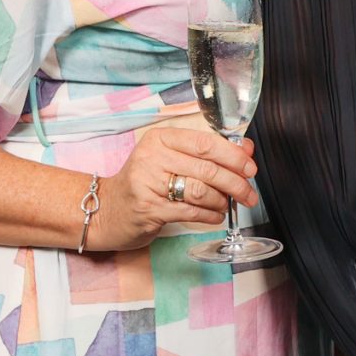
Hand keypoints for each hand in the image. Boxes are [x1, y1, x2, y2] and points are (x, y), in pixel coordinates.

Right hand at [90, 122, 257, 252]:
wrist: (106, 210)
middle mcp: (152, 157)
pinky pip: (190, 211)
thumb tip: (246, 150)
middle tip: (249, 192)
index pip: (205, 143)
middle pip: (207, 168)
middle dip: (236, 182)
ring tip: (227, 205)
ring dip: (222, 200)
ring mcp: (148, 183)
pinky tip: (215, 216)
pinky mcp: (149, 209)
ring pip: (201, 191)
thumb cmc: (144, 183)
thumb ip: (207, 153)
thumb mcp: (171, 159)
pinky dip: (209, 215)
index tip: (250, 166)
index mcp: (160, 139)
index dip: (233, 155)